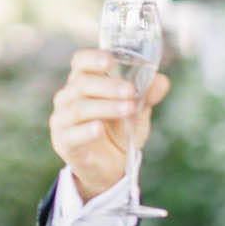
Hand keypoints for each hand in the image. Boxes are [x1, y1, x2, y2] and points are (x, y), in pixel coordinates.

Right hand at [48, 49, 171, 201]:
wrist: (111, 167)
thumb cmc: (119, 132)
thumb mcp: (137, 112)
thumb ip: (147, 96)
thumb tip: (161, 80)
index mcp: (84, 83)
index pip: (81, 62)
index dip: (93, 58)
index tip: (111, 60)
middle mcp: (68, 97)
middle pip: (82, 83)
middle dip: (109, 85)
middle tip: (131, 90)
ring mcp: (63, 119)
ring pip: (79, 108)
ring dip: (106, 106)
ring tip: (128, 108)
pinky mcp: (64, 142)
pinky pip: (72, 134)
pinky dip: (86, 130)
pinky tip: (100, 128)